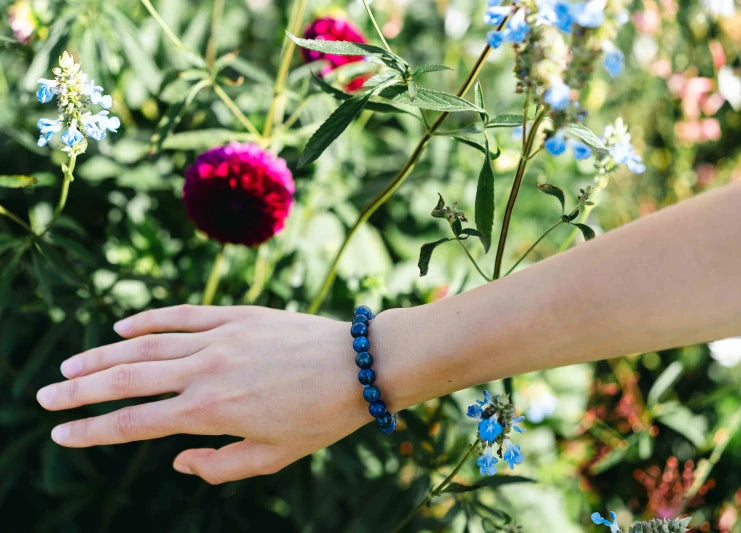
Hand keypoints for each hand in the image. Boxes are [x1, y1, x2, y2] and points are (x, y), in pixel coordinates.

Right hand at [35, 305, 376, 483]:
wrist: (361, 366)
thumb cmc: (321, 418)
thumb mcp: (274, 457)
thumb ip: (219, 465)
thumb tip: (177, 458)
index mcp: (212, 412)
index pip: (135, 423)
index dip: (93, 431)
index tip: (62, 435)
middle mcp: (207, 372)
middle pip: (127, 380)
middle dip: (80, 392)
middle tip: (44, 399)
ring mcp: (221, 338)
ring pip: (146, 345)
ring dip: (102, 356)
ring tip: (69, 368)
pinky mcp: (238, 315)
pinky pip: (183, 315)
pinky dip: (149, 320)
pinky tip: (123, 328)